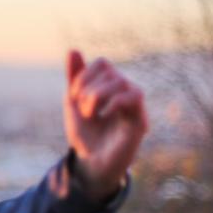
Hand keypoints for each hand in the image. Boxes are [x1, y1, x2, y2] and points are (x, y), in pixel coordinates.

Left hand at [64, 50, 147, 201]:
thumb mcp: (73, 104)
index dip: (83, 75)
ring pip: (120, 81)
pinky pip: (134, 96)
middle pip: (109, 71)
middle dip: (87, 89)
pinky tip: (103, 115)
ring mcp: (134, 105)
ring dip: (97, 95)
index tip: (73, 96)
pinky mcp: (139, 119)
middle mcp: (125, 92)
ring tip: (91, 114)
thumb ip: (74, 78)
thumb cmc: (86, 134)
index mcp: (110, 87)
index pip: (102, 63)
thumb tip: (73, 49)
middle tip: (83, 110)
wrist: (91, 163)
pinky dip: (113, 102)